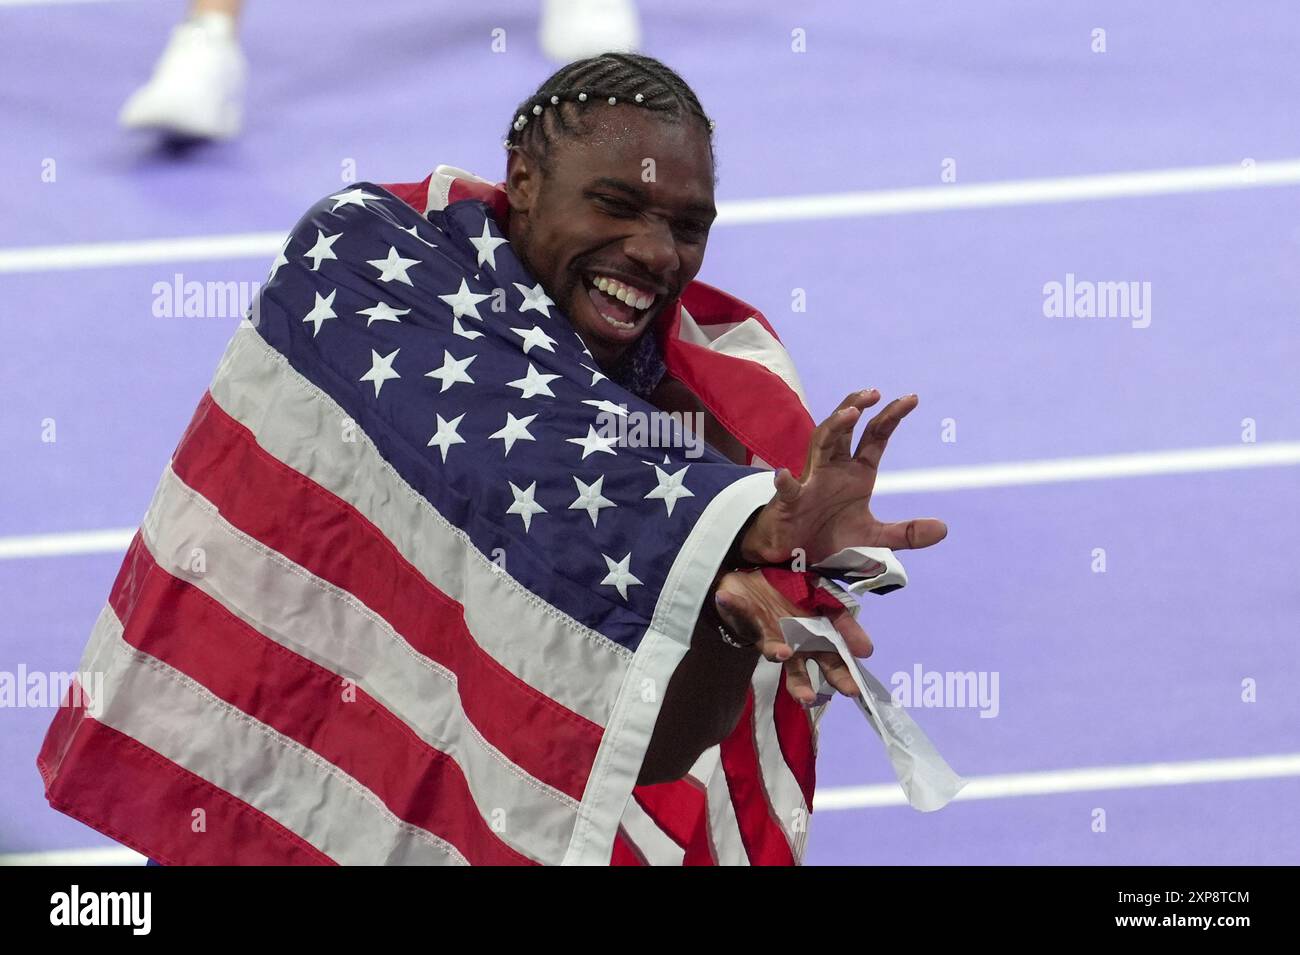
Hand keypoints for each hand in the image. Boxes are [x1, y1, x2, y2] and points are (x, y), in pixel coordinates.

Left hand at [713, 568, 871, 705]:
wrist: (758, 579)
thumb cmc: (797, 591)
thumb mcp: (826, 598)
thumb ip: (844, 620)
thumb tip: (867, 649)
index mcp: (816, 637)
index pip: (833, 656)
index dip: (843, 668)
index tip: (856, 681)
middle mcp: (793, 643)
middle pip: (801, 670)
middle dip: (805, 685)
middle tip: (813, 698)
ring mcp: (768, 635)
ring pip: (771, 651)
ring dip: (775, 652)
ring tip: (782, 653)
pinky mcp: (744, 619)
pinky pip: (737, 612)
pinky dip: (732, 605)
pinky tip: (724, 599)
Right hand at [739, 390, 947, 565]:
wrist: (796, 553)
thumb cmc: (831, 536)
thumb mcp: (875, 537)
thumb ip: (906, 533)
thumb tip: (943, 529)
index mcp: (856, 472)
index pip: (875, 435)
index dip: (891, 416)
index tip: (912, 398)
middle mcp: (834, 468)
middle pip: (845, 428)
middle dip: (857, 406)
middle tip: (875, 393)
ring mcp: (811, 481)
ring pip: (820, 443)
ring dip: (834, 427)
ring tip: (850, 413)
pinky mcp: (790, 502)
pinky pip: (788, 489)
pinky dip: (786, 483)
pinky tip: (784, 476)